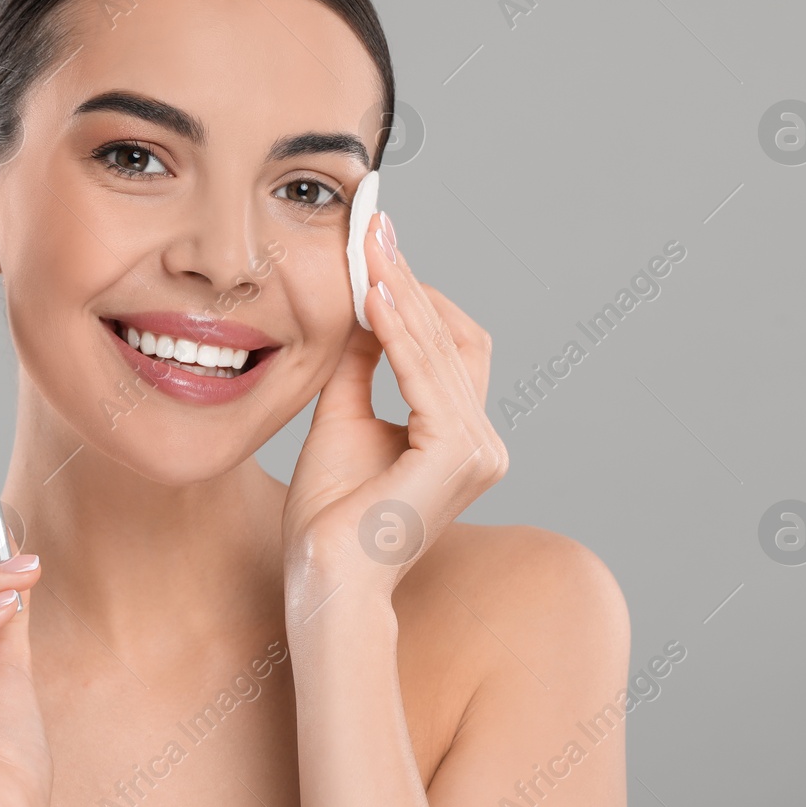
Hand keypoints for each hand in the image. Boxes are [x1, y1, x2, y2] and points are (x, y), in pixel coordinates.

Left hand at [281, 210, 507, 596]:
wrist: (325, 579)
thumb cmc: (329, 520)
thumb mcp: (342, 422)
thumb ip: (358, 368)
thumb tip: (359, 307)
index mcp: (459, 440)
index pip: (447, 347)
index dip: (414, 295)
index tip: (376, 249)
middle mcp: (481, 443)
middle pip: (450, 336)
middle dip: (408, 278)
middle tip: (374, 227)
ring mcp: (477, 450)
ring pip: (440, 347)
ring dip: (402, 292)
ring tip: (369, 247)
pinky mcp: (457, 453)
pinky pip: (427, 375)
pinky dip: (399, 331)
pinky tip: (371, 295)